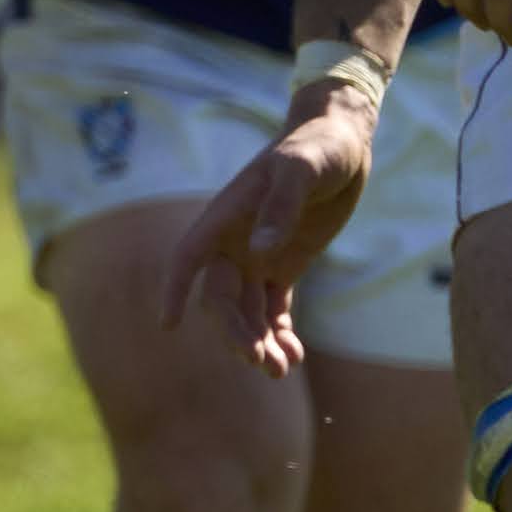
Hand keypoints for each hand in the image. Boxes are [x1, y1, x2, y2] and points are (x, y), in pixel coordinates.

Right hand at [162, 98, 378, 378]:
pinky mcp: (284, 266)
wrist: (342, 141)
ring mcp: (258, 256)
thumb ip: (280, 207)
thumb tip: (260, 250)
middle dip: (234, 331)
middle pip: (220, 297)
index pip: (188, 258)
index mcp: (225, 217)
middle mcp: (234, 242)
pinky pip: (274, 308)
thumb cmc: (315, 147)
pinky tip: (294, 357)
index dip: (174, 290)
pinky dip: (279, 333)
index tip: (168, 324)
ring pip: (247, 311)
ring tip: (280, 370)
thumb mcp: (300, 170)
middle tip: (259, 360)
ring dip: (258, 342)